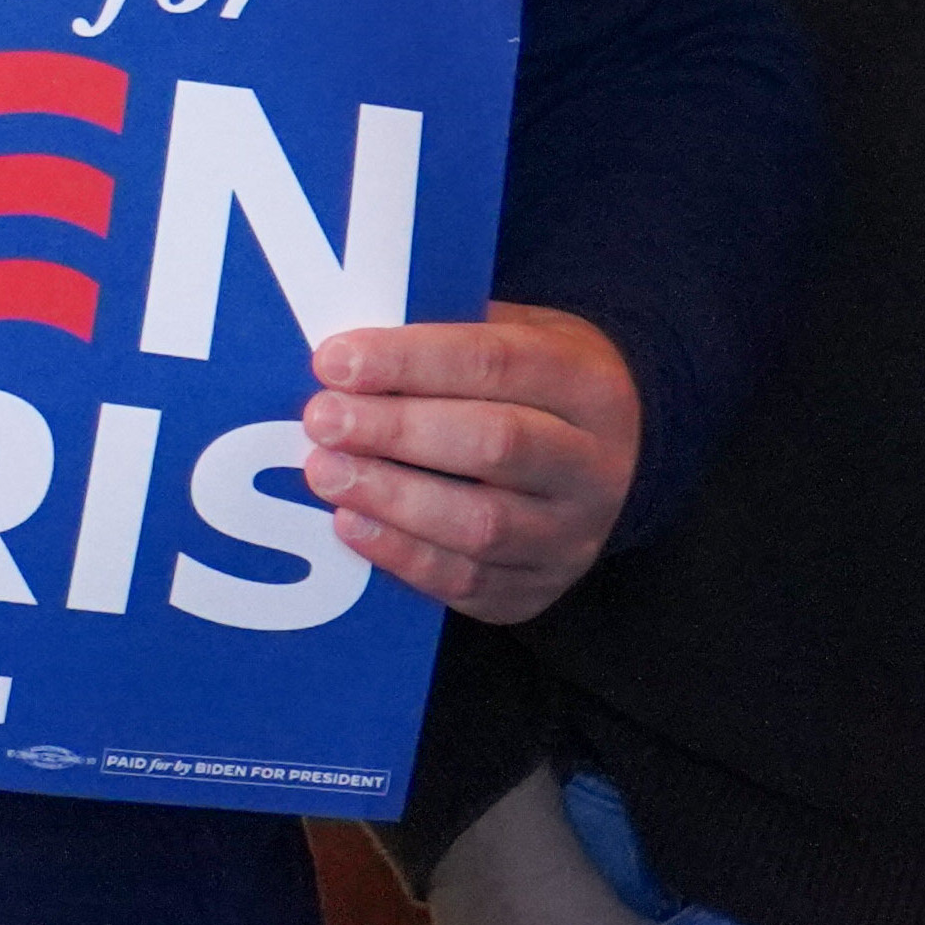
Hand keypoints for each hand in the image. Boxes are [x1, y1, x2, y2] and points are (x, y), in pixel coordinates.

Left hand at [303, 304, 640, 624]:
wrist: (603, 462)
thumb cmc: (530, 385)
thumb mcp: (513, 336)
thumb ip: (442, 338)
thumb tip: (345, 352)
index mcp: (586, 383)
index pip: (494, 363)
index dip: (408, 361)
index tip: (334, 362)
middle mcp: (593, 465)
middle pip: (493, 444)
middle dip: (395, 431)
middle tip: (322, 419)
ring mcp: (573, 535)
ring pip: (482, 524)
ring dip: (390, 498)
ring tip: (324, 472)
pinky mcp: (539, 588)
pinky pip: (468, 582)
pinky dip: (402, 555)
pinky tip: (350, 524)